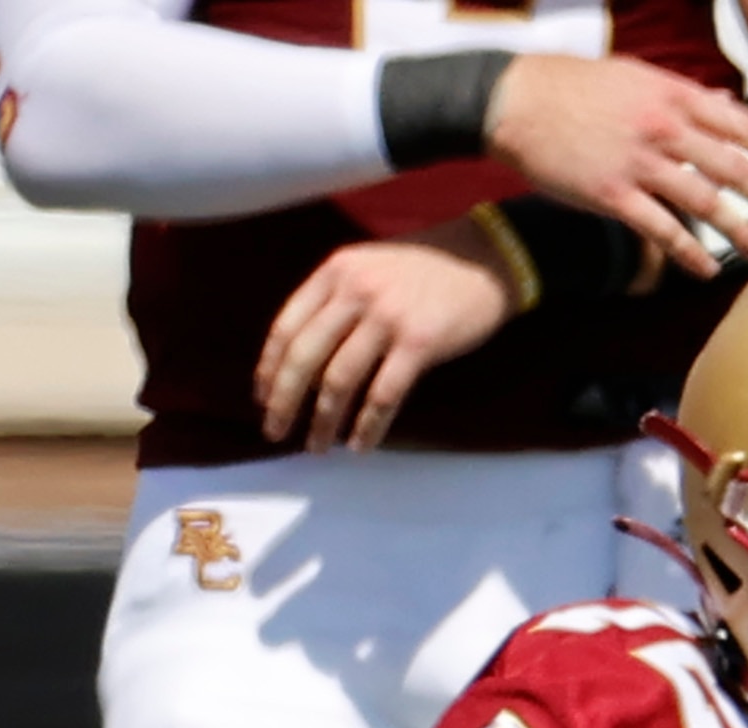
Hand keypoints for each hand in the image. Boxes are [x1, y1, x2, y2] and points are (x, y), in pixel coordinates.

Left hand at [258, 224, 520, 450]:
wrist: (484, 260)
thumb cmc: (425, 272)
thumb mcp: (369, 268)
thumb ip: (336, 300)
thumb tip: (300, 362)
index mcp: (336, 271)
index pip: (287, 326)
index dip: (269, 369)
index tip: (263, 399)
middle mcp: (356, 290)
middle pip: (305, 357)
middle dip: (284, 401)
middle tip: (275, 432)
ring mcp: (388, 316)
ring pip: (339, 381)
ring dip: (323, 421)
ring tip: (316, 447)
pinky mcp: (419, 343)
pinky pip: (383, 395)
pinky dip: (368, 426)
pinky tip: (359, 444)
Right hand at [484, 54, 747, 278]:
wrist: (515, 99)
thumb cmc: (574, 86)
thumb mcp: (637, 76)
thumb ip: (684, 95)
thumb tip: (724, 104)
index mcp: (674, 95)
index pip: (742, 125)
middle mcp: (664, 127)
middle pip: (734, 167)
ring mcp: (639, 161)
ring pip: (704, 202)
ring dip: (740, 232)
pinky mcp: (611, 193)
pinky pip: (660, 229)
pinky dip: (688, 251)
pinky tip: (708, 269)